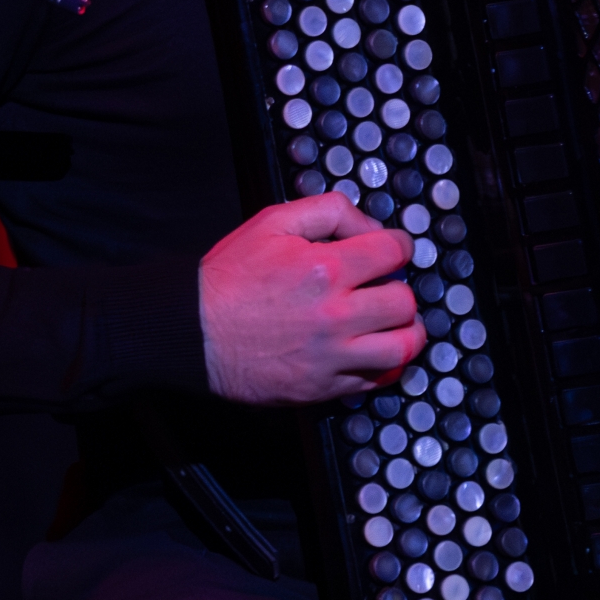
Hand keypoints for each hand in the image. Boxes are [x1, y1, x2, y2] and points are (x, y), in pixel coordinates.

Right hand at [199, 194, 424, 404]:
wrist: (193, 333)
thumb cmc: (230, 279)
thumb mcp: (273, 222)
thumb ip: (329, 212)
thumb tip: (371, 227)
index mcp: (326, 269)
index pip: (395, 251)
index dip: (399, 246)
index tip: (393, 251)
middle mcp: (335, 314)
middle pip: (404, 301)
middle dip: (400, 288)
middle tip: (385, 287)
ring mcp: (331, 356)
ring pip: (403, 346)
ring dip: (405, 330)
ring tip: (393, 323)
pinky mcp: (323, 387)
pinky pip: (377, 380)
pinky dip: (385, 365)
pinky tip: (375, 350)